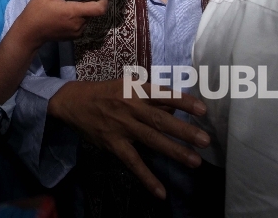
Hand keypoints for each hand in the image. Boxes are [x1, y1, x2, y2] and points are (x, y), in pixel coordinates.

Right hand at [16, 0, 108, 48]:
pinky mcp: (74, 36)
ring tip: (69, 4)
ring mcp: (77, 32)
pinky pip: (82, 24)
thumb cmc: (37, 10)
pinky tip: (66, 13)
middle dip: (89, 2)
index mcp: (74, 12)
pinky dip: (78, 17)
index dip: (104, 0)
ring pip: (88, 17)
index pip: (100, 8)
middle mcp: (79, 23)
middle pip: (94, 11)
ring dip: (83, 10)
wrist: (29, 32)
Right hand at [48, 79, 208, 198]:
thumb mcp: (127, 85)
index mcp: (136, 90)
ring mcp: (123, 127)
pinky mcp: (114, 144)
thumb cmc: (106, 92)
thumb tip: (176, 106)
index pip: (163, 95)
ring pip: (151, 140)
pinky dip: (147, 177)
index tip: (203, 110)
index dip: (183, 102)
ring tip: (194, 161)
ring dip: (174, 151)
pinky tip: (160, 192)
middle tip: (205, 140)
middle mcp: (131, 108)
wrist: (73, 102)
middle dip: (184, 130)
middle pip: (161, 120)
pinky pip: (133, 163)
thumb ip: (150, 96)